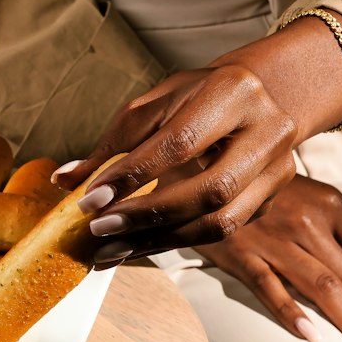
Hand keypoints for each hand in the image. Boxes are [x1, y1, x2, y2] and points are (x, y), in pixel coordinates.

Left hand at [55, 64, 298, 258]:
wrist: (250, 99)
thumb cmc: (193, 98)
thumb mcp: (151, 107)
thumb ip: (110, 145)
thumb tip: (63, 181)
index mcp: (234, 91)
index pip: (179, 143)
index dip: (132, 175)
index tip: (89, 199)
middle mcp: (268, 130)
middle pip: (209, 190)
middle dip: (148, 215)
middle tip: (100, 229)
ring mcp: (278, 168)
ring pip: (220, 221)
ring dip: (160, 240)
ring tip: (112, 249)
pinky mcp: (272, 197)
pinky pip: (222, 230)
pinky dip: (175, 242)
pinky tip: (139, 245)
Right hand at [195, 176, 341, 341]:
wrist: (205, 175)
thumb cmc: (262, 193)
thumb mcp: (306, 200)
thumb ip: (334, 235)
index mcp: (331, 206)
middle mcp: (309, 222)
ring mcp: (274, 238)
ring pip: (323, 288)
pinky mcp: (241, 253)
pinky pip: (269, 287)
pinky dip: (290, 313)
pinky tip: (311, 338)